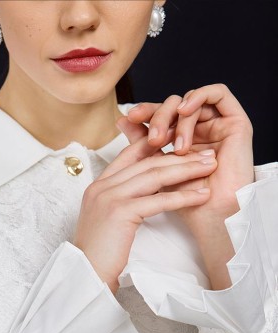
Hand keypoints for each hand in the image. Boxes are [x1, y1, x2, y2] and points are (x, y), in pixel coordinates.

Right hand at [72, 134, 216, 294]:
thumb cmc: (100, 255)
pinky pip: (158, 200)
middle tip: (206, 154)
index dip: (158, 146)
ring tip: (210, 167)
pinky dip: (183, 196)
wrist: (87, 274)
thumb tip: (148, 194)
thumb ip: (123, 202)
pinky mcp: (120, 212)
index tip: (184, 143)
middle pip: (147, 162)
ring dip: (186, 170)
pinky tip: (201, 195)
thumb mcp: (108, 221)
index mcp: (98, 186)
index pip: (130, 154)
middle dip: (180, 156)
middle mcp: (102, 186)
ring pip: (155, 175)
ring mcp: (110, 197)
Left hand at [120, 84, 254, 232]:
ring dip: (176, 118)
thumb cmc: (184, 201)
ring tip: (172, 144)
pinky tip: (185, 110)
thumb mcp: (156, 167)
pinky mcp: (236, 122)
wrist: (209, 215)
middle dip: (159, 117)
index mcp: (183, 139)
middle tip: (153, 138)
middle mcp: (201, 130)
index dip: (147, 113)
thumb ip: (141, 143)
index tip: (129, 118)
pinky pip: (218, 93)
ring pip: (192, 101)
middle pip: (175, 107)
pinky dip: (198, 96)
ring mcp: (218, 125)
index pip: (163, 116)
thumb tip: (121, 120)